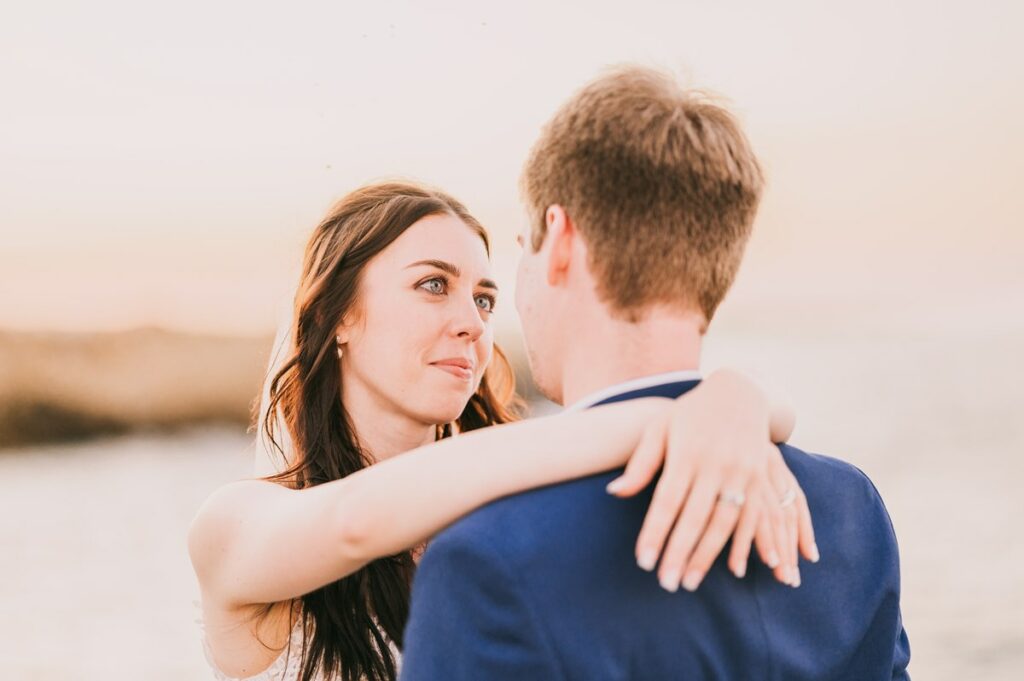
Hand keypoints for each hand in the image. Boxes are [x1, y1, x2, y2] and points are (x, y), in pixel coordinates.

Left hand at [605, 369, 818, 591]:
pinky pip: (755, 518)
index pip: (667, 501)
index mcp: (687, 453)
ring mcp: (742, 472)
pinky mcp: (761, 478)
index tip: (644, 562)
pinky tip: (734, 569)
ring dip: (707, 556)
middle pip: (696, 517)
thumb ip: (641, 463)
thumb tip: (614, 493)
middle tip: (666, 584)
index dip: (656, 533)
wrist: (740, 391)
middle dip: (679, 553)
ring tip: (689, 582)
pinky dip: (746, 545)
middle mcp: (717, 464)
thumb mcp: (661, 428)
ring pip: (725, 522)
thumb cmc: (689, 414)